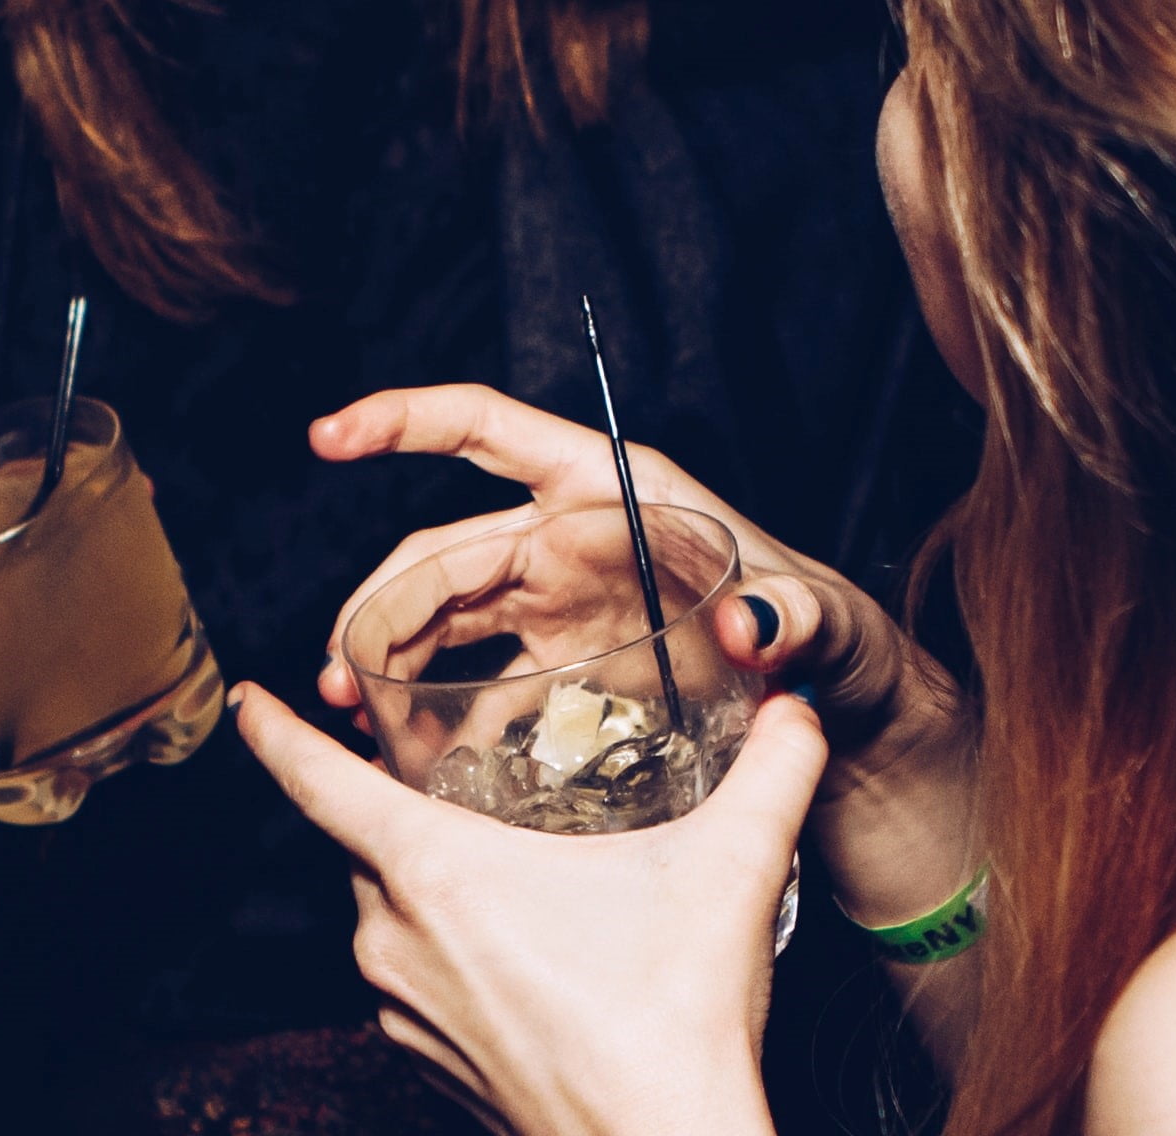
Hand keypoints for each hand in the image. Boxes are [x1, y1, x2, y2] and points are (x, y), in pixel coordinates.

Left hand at [234, 683, 819, 1134]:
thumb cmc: (671, 1019)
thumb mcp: (728, 872)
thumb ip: (770, 773)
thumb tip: (798, 704)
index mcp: (432, 868)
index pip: (318, 781)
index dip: (275, 732)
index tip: (245, 698)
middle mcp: (392, 932)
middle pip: (370, 842)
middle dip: (408, 811)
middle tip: (471, 792)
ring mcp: (398, 1003)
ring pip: (392, 910)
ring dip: (438, 887)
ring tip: (519, 882)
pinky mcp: (421, 1056)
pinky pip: (412, 974)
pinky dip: (450, 950)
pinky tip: (524, 957)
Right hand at [311, 386, 960, 778]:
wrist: (844, 723)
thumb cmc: (843, 645)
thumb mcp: (830, 623)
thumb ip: (794, 617)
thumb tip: (750, 621)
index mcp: (612, 491)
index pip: (488, 431)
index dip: (405, 422)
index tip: (330, 435)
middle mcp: (571, 536)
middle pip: (444, 548)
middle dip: (380, 601)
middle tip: (343, 675)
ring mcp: (559, 602)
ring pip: (442, 612)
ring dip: (387, 655)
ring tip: (353, 712)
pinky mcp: (562, 667)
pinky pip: (476, 679)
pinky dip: (434, 710)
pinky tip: (408, 754)